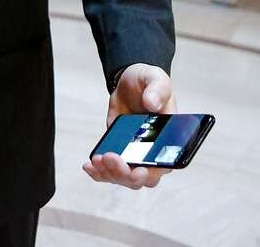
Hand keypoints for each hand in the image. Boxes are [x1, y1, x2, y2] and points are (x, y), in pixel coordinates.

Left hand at [82, 63, 175, 189]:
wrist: (131, 83)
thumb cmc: (150, 83)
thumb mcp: (157, 79)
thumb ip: (158, 90)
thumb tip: (151, 104)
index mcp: (170, 141)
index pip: (164, 167)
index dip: (151, 173)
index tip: (138, 169)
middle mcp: (153, 154)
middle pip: (141, 179)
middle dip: (124, 174)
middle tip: (109, 157)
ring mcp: (134, 155)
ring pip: (123, 178)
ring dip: (108, 174)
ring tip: (96, 159)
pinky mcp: (118, 152)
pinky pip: (109, 170)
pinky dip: (98, 172)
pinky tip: (89, 165)